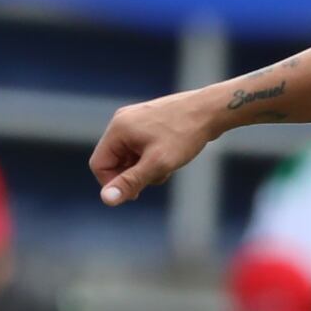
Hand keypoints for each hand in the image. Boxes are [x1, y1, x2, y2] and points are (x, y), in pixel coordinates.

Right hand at [92, 86, 229, 207]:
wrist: (211, 110)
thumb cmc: (184, 135)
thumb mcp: (157, 164)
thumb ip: (130, 182)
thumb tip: (106, 199)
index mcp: (118, 128)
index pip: (99, 164)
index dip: (113, 183)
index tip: (135, 193)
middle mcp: (123, 121)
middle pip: (114, 161)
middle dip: (133, 175)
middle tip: (157, 177)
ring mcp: (135, 120)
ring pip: (129, 156)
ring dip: (145, 168)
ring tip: (167, 166)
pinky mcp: (148, 122)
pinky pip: (140, 148)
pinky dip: (152, 158)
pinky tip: (171, 157)